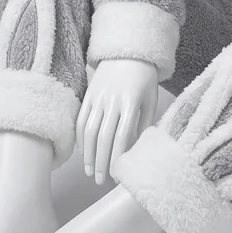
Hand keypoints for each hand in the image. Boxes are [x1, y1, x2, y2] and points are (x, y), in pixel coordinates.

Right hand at [76, 58, 158, 184]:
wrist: (128, 50)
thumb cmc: (144, 77)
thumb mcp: (151, 98)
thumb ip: (145, 123)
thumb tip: (138, 148)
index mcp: (131, 102)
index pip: (122, 136)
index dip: (118, 158)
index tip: (117, 175)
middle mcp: (112, 101)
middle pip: (103, 137)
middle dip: (101, 162)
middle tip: (100, 182)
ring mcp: (98, 97)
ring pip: (89, 131)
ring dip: (88, 154)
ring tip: (90, 172)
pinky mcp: (88, 94)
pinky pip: (81, 119)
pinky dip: (80, 138)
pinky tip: (82, 153)